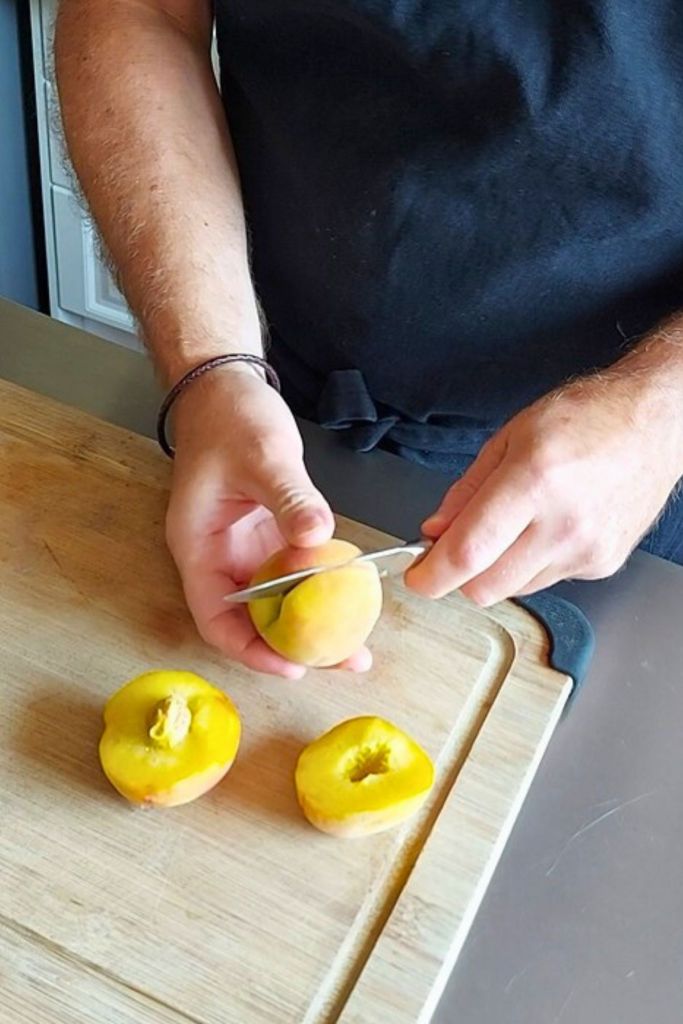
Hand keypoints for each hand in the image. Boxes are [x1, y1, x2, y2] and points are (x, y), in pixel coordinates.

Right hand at [166, 367, 371, 676]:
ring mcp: (245, 549)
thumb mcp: (261, 454)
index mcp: (199, 547)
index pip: (216, 619)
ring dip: (313, 625)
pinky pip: (295, 575)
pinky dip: (321, 591)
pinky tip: (353, 599)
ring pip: (276, 603)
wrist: (226, 388)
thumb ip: (289, 497)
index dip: (251, 651)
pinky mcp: (269, 537)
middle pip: (251, 621)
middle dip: (294, 648)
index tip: (292, 666)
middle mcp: (220, 557)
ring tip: (356, 645)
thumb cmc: (228, 418)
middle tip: (345, 660)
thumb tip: (317, 536)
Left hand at [406, 371, 682, 604]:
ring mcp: (586, 549)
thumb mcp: (509, 437)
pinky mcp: (601, 564)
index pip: (468, 552)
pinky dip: (531, 563)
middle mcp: (563, 523)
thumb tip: (436, 531)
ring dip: (496, 570)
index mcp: (534, 480)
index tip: (416, 577)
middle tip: (453, 549)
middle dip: (458, 575)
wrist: (654, 424)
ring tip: (512, 526)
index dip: (431, 574)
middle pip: (486, 586)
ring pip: (514, 589)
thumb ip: (466, 490)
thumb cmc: (587, 418)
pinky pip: (545, 580)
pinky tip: (546, 527)